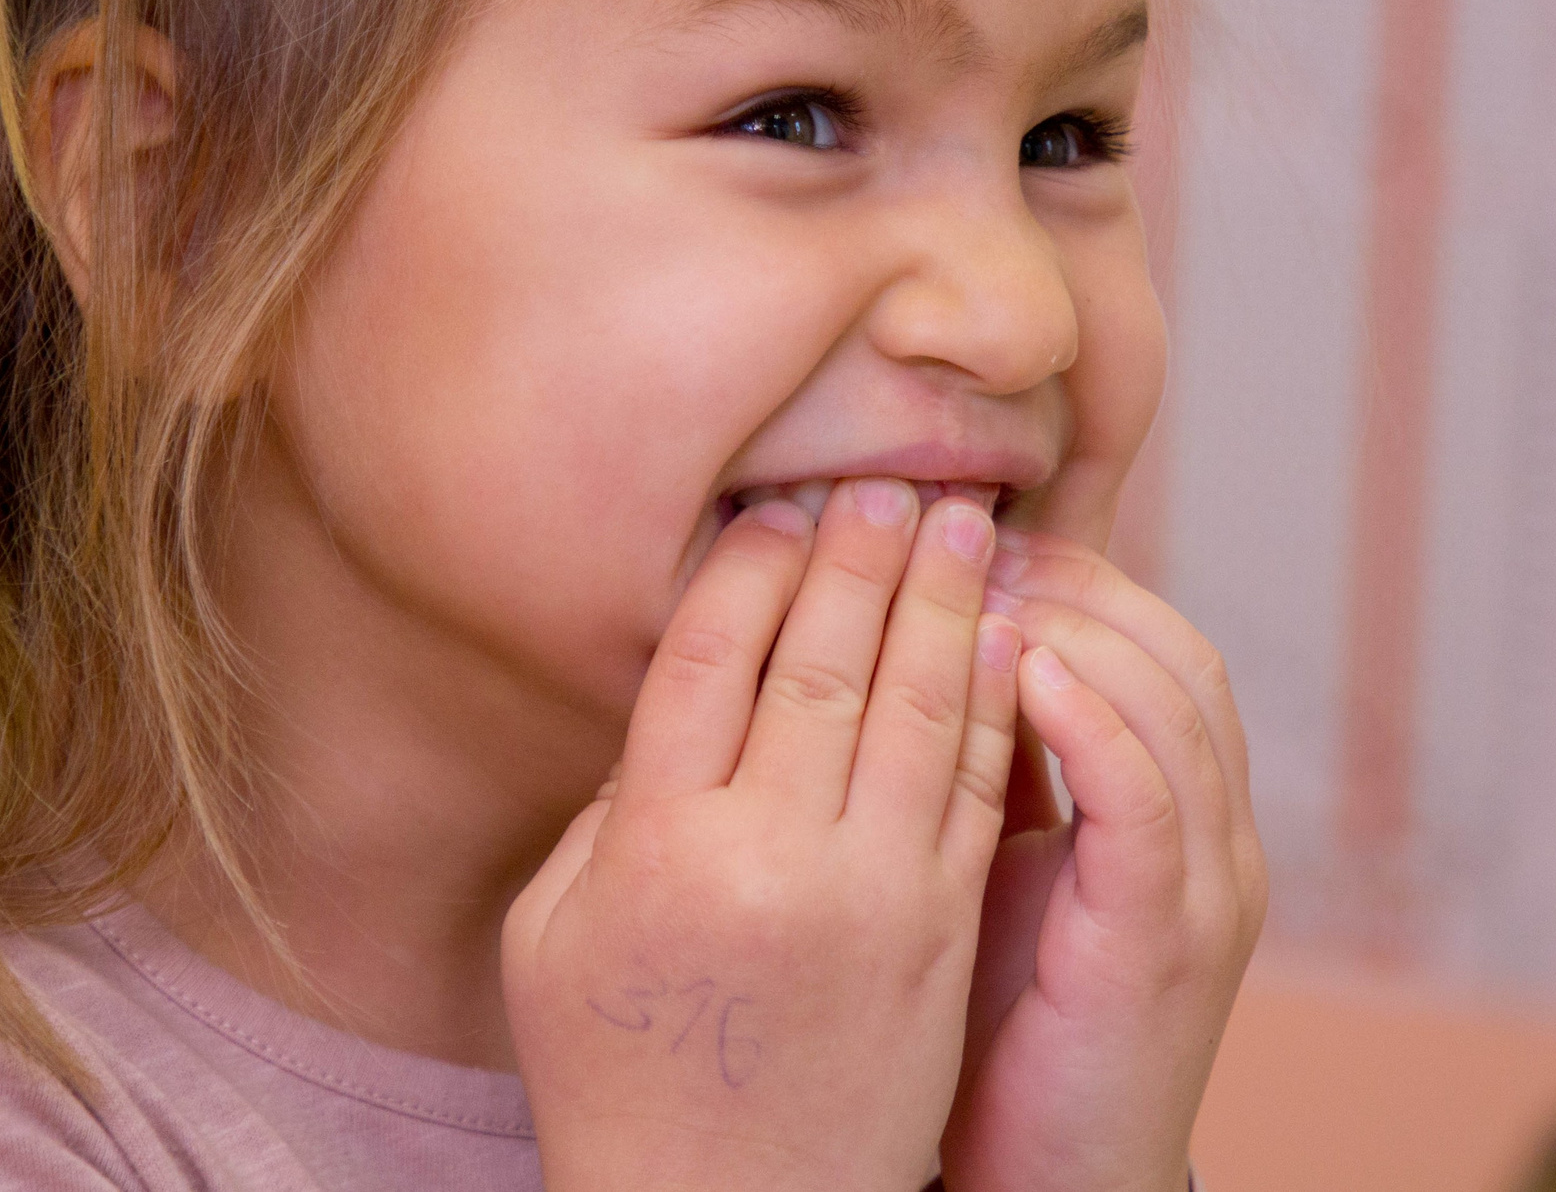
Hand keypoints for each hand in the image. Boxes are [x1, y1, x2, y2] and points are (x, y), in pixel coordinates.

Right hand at [503, 479, 1023, 1191]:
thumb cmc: (621, 1076)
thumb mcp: (554, 944)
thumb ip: (608, 816)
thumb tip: (680, 705)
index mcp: (654, 847)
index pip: (708, 661)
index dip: (747, 570)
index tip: (778, 507)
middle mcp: (767, 856)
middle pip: (821, 662)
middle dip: (860, 556)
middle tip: (889, 479)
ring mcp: (869, 893)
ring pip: (914, 707)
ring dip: (942, 602)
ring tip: (962, 521)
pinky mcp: (940, 931)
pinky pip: (971, 784)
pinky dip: (988, 698)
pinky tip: (1001, 635)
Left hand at [942, 529, 1268, 1191]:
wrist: (1048, 1187)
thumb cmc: (992, 1029)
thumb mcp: (984, 866)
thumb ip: (975, 765)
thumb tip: (895, 641)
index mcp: (1175, 809)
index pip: (1142, 639)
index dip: (1059, 571)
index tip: (952, 530)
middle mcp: (1213, 832)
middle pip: (1168, 646)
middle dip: (1064, 578)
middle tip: (954, 536)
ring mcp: (1206, 883)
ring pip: (1172, 697)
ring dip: (1069, 624)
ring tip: (970, 582)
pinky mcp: (1169, 940)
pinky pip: (1150, 798)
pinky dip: (1091, 718)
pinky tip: (1016, 667)